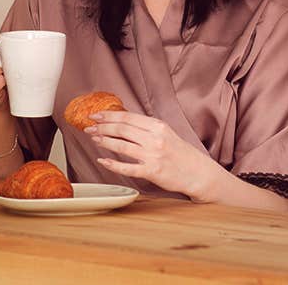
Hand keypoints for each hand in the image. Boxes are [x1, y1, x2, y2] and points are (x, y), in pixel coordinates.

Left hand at [86, 111, 223, 201]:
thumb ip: (147, 128)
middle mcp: (155, 139)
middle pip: (122, 130)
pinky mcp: (152, 172)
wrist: (197, 172)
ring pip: (122, 146)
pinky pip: (127, 167)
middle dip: (102, 127)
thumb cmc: (181, 153)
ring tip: (94, 139)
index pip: (128, 117)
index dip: (109, 115)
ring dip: (104, 142)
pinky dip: (112, 164)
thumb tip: (123, 121)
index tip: (96, 115)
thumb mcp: (167, 133)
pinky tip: (102, 160)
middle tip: (89, 128)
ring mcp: (153, 156)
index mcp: (159, 127)